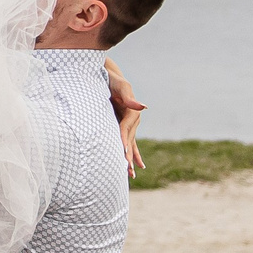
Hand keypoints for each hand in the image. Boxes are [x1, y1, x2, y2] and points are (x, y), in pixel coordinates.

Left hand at [104, 58, 146, 173]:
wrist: (109, 77)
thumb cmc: (113, 80)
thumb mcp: (121, 86)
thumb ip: (129, 97)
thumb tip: (143, 106)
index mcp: (132, 112)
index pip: (126, 129)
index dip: (124, 140)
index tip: (122, 152)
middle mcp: (133, 120)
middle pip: (130, 140)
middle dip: (128, 155)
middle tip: (128, 171)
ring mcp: (129, 125)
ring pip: (130, 145)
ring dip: (130, 159)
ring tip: (131, 175)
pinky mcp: (124, 127)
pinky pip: (128, 143)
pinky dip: (130, 154)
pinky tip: (134, 167)